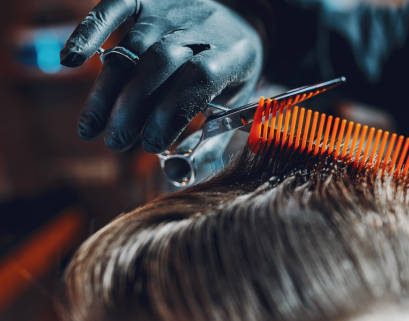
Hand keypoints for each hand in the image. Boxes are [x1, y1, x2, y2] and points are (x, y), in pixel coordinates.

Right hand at [61, 0, 262, 152]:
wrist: (232, 21)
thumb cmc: (230, 69)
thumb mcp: (236, 101)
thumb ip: (214, 136)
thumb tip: (180, 172)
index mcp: (233, 52)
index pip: (200, 78)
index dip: (172, 112)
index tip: (153, 144)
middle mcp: (200, 26)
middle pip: (160, 63)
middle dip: (133, 108)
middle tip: (117, 142)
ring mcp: (170, 10)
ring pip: (131, 48)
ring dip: (108, 90)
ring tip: (92, 128)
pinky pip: (112, 9)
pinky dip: (88, 32)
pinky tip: (70, 60)